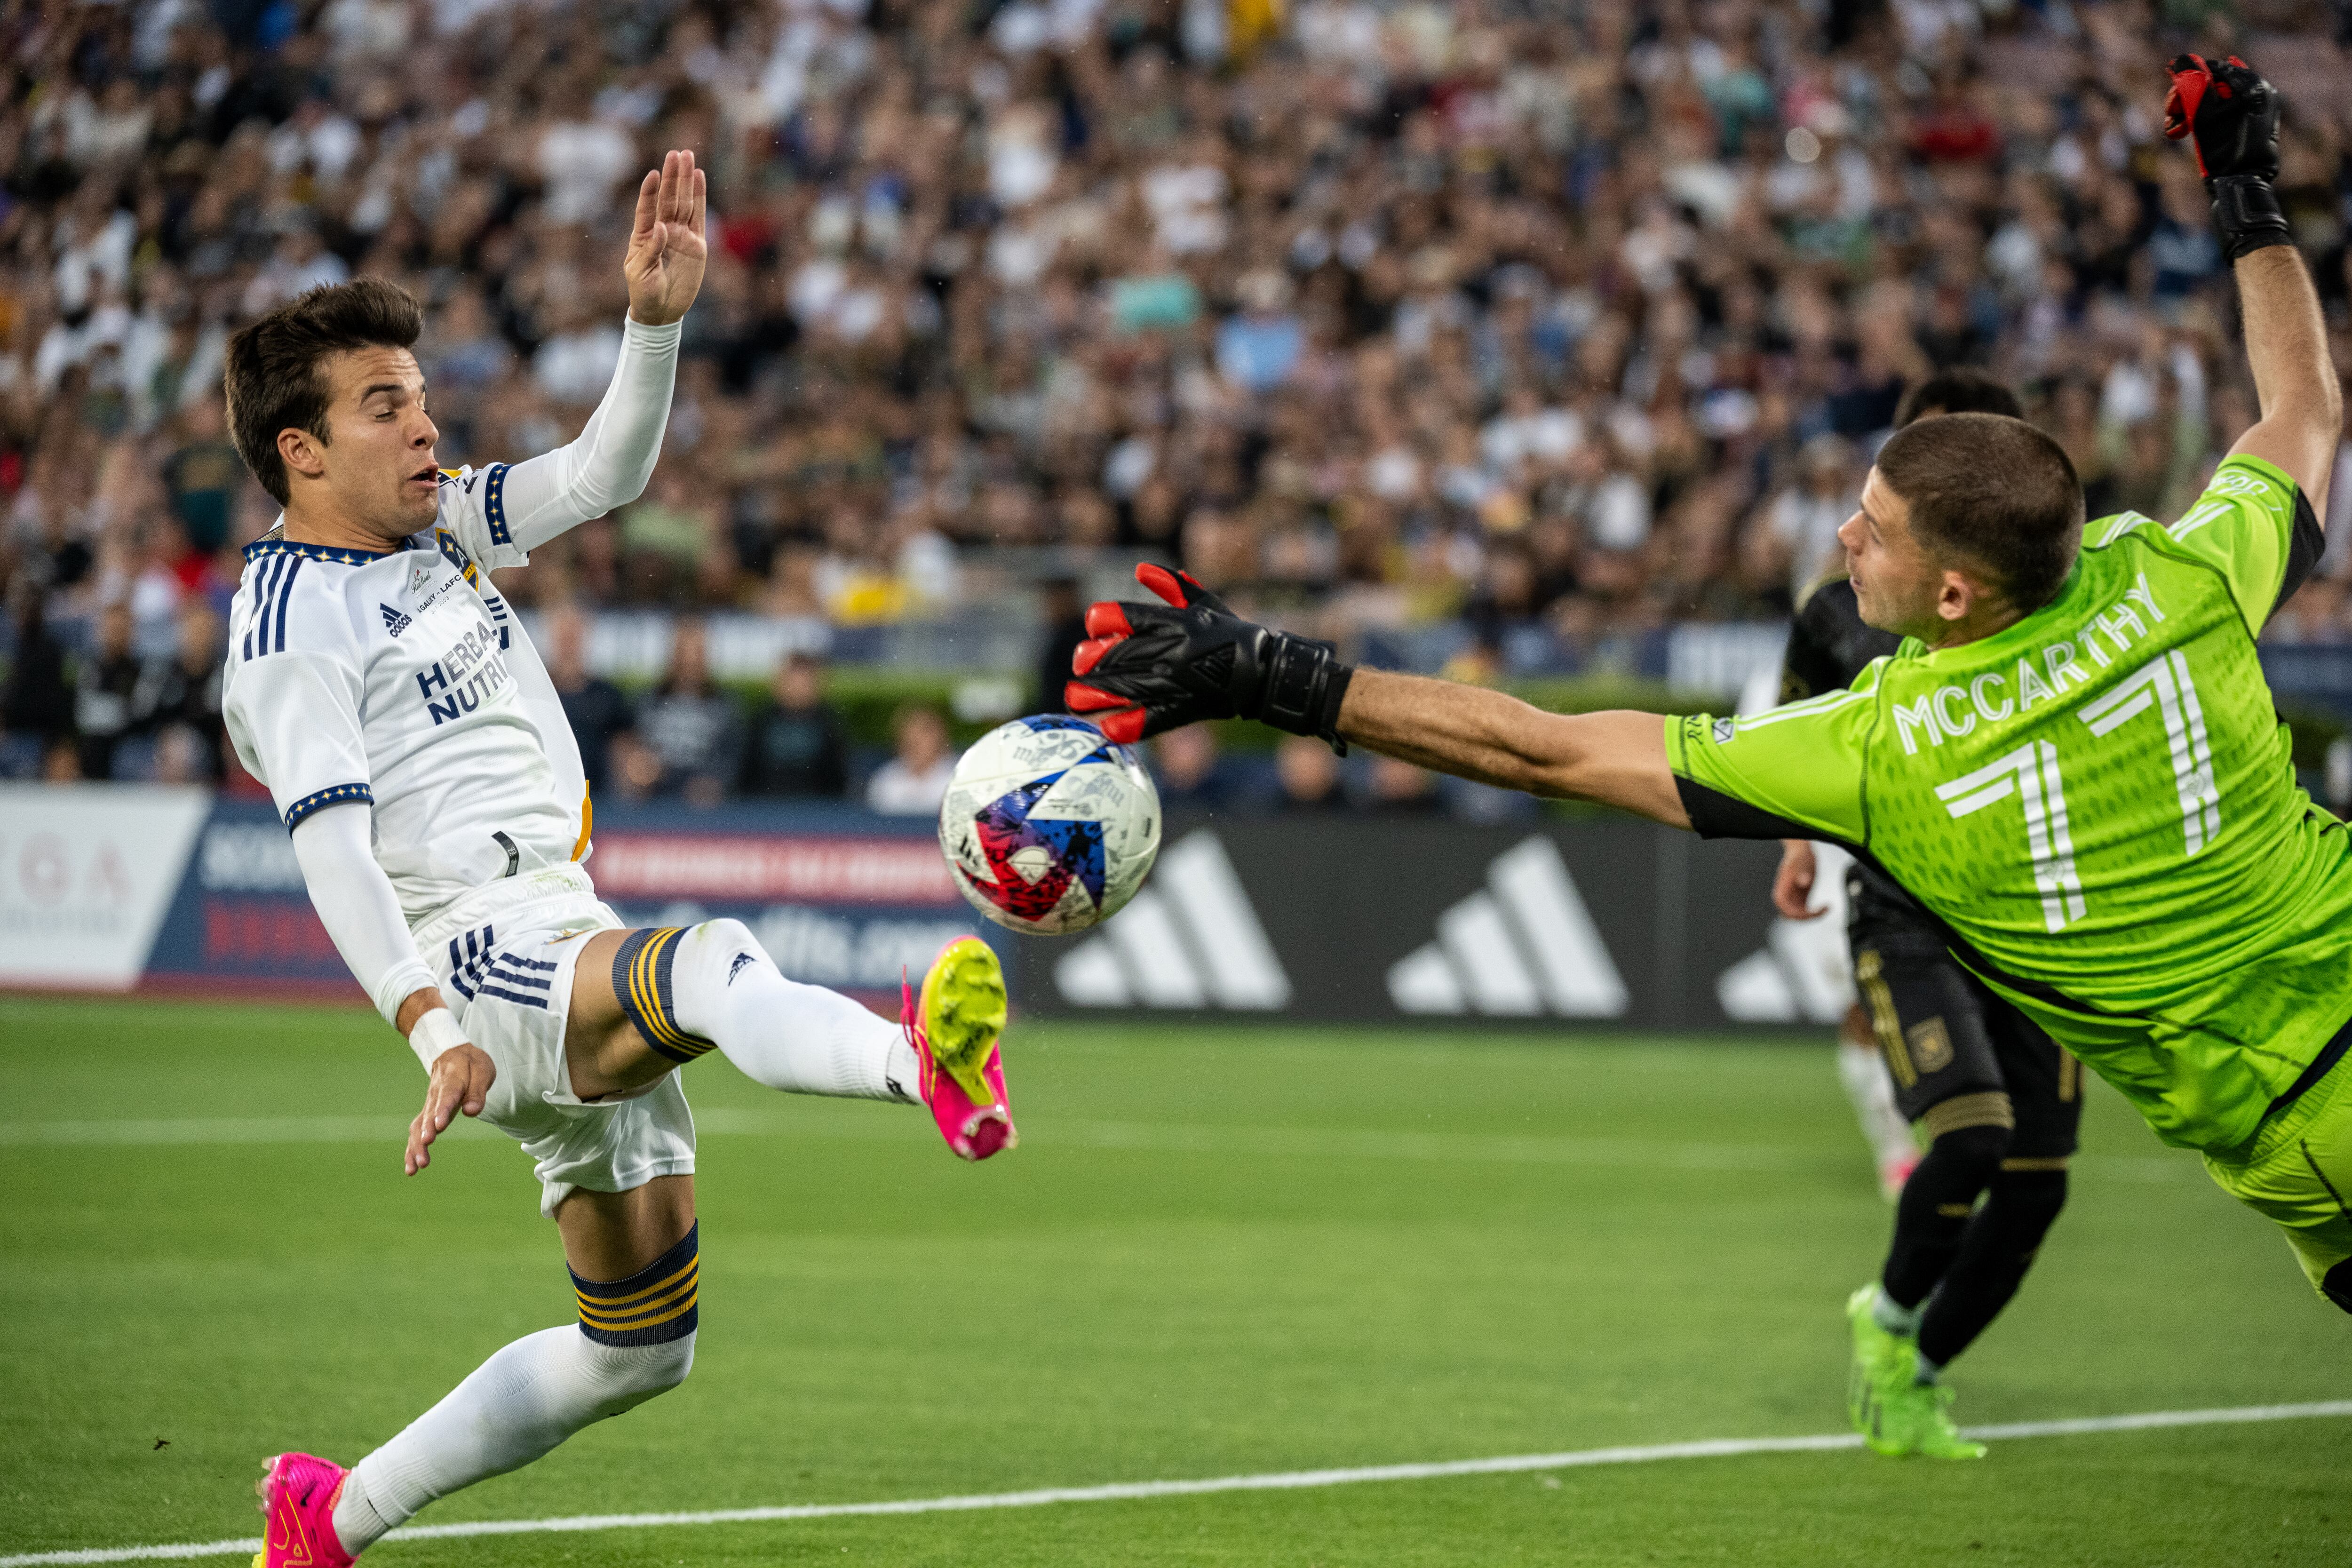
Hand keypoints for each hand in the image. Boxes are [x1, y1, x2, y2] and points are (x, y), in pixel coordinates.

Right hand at [407, 1041, 494, 1175]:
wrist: (452, 1053)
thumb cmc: (470, 1063)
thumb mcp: (482, 1071)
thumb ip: (477, 1092)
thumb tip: (472, 1112)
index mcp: (451, 1083)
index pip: (446, 1098)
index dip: (442, 1112)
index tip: (438, 1127)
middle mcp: (435, 1096)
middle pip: (428, 1116)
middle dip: (425, 1134)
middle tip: (424, 1150)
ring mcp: (429, 1105)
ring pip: (418, 1127)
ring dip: (416, 1147)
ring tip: (415, 1167)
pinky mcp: (427, 1113)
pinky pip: (416, 1131)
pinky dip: (412, 1148)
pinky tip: (411, 1167)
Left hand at [623, 149, 707, 326]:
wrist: (661, 311)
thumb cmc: (644, 292)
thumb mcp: (641, 273)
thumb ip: (651, 249)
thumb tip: (662, 227)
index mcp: (644, 235)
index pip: (647, 207)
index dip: (650, 191)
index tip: (653, 174)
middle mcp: (663, 230)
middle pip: (668, 198)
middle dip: (672, 176)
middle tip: (676, 154)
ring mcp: (680, 235)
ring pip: (684, 202)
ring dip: (686, 180)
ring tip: (688, 157)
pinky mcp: (697, 245)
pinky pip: (699, 217)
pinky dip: (700, 198)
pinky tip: (699, 178)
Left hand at [1066, 564, 1352, 747]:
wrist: (1264, 673)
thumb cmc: (1231, 634)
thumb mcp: (1205, 604)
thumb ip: (1172, 587)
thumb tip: (1141, 569)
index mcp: (1178, 623)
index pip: (1134, 617)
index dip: (1108, 619)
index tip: (1093, 624)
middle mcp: (1175, 651)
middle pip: (1125, 654)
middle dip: (1096, 660)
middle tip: (1079, 663)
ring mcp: (1180, 682)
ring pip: (1131, 687)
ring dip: (1099, 694)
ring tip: (1074, 697)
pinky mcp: (1187, 710)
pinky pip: (1155, 719)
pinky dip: (1131, 724)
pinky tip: (1108, 729)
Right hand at [1772, 839, 1826, 920]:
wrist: (1801, 853)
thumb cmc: (1800, 856)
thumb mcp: (1803, 863)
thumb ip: (1802, 872)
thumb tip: (1804, 882)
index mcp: (1781, 889)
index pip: (1785, 908)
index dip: (1797, 913)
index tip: (1812, 910)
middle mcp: (1785, 896)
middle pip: (1790, 916)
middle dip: (1805, 917)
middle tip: (1822, 911)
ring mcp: (1791, 899)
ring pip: (1797, 917)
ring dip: (1810, 917)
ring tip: (1825, 909)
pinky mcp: (1799, 899)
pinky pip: (1804, 912)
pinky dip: (1814, 913)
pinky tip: (1825, 907)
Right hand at [2163, 53, 2279, 183]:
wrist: (2243, 183)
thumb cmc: (2222, 150)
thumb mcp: (2202, 115)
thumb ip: (2193, 84)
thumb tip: (2181, 59)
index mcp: (2253, 86)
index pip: (2213, 69)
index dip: (2186, 79)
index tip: (2168, 94)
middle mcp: (2260, 92)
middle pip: (2214, 85)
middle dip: (2187, 99)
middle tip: (2170, 116)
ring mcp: (2259, 108)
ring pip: (2217, 100)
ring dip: (2192, 112)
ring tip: (2176, 131)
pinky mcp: (2254, 123)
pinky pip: (2225, 112)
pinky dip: (2207, 120)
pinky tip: (2190, 130)